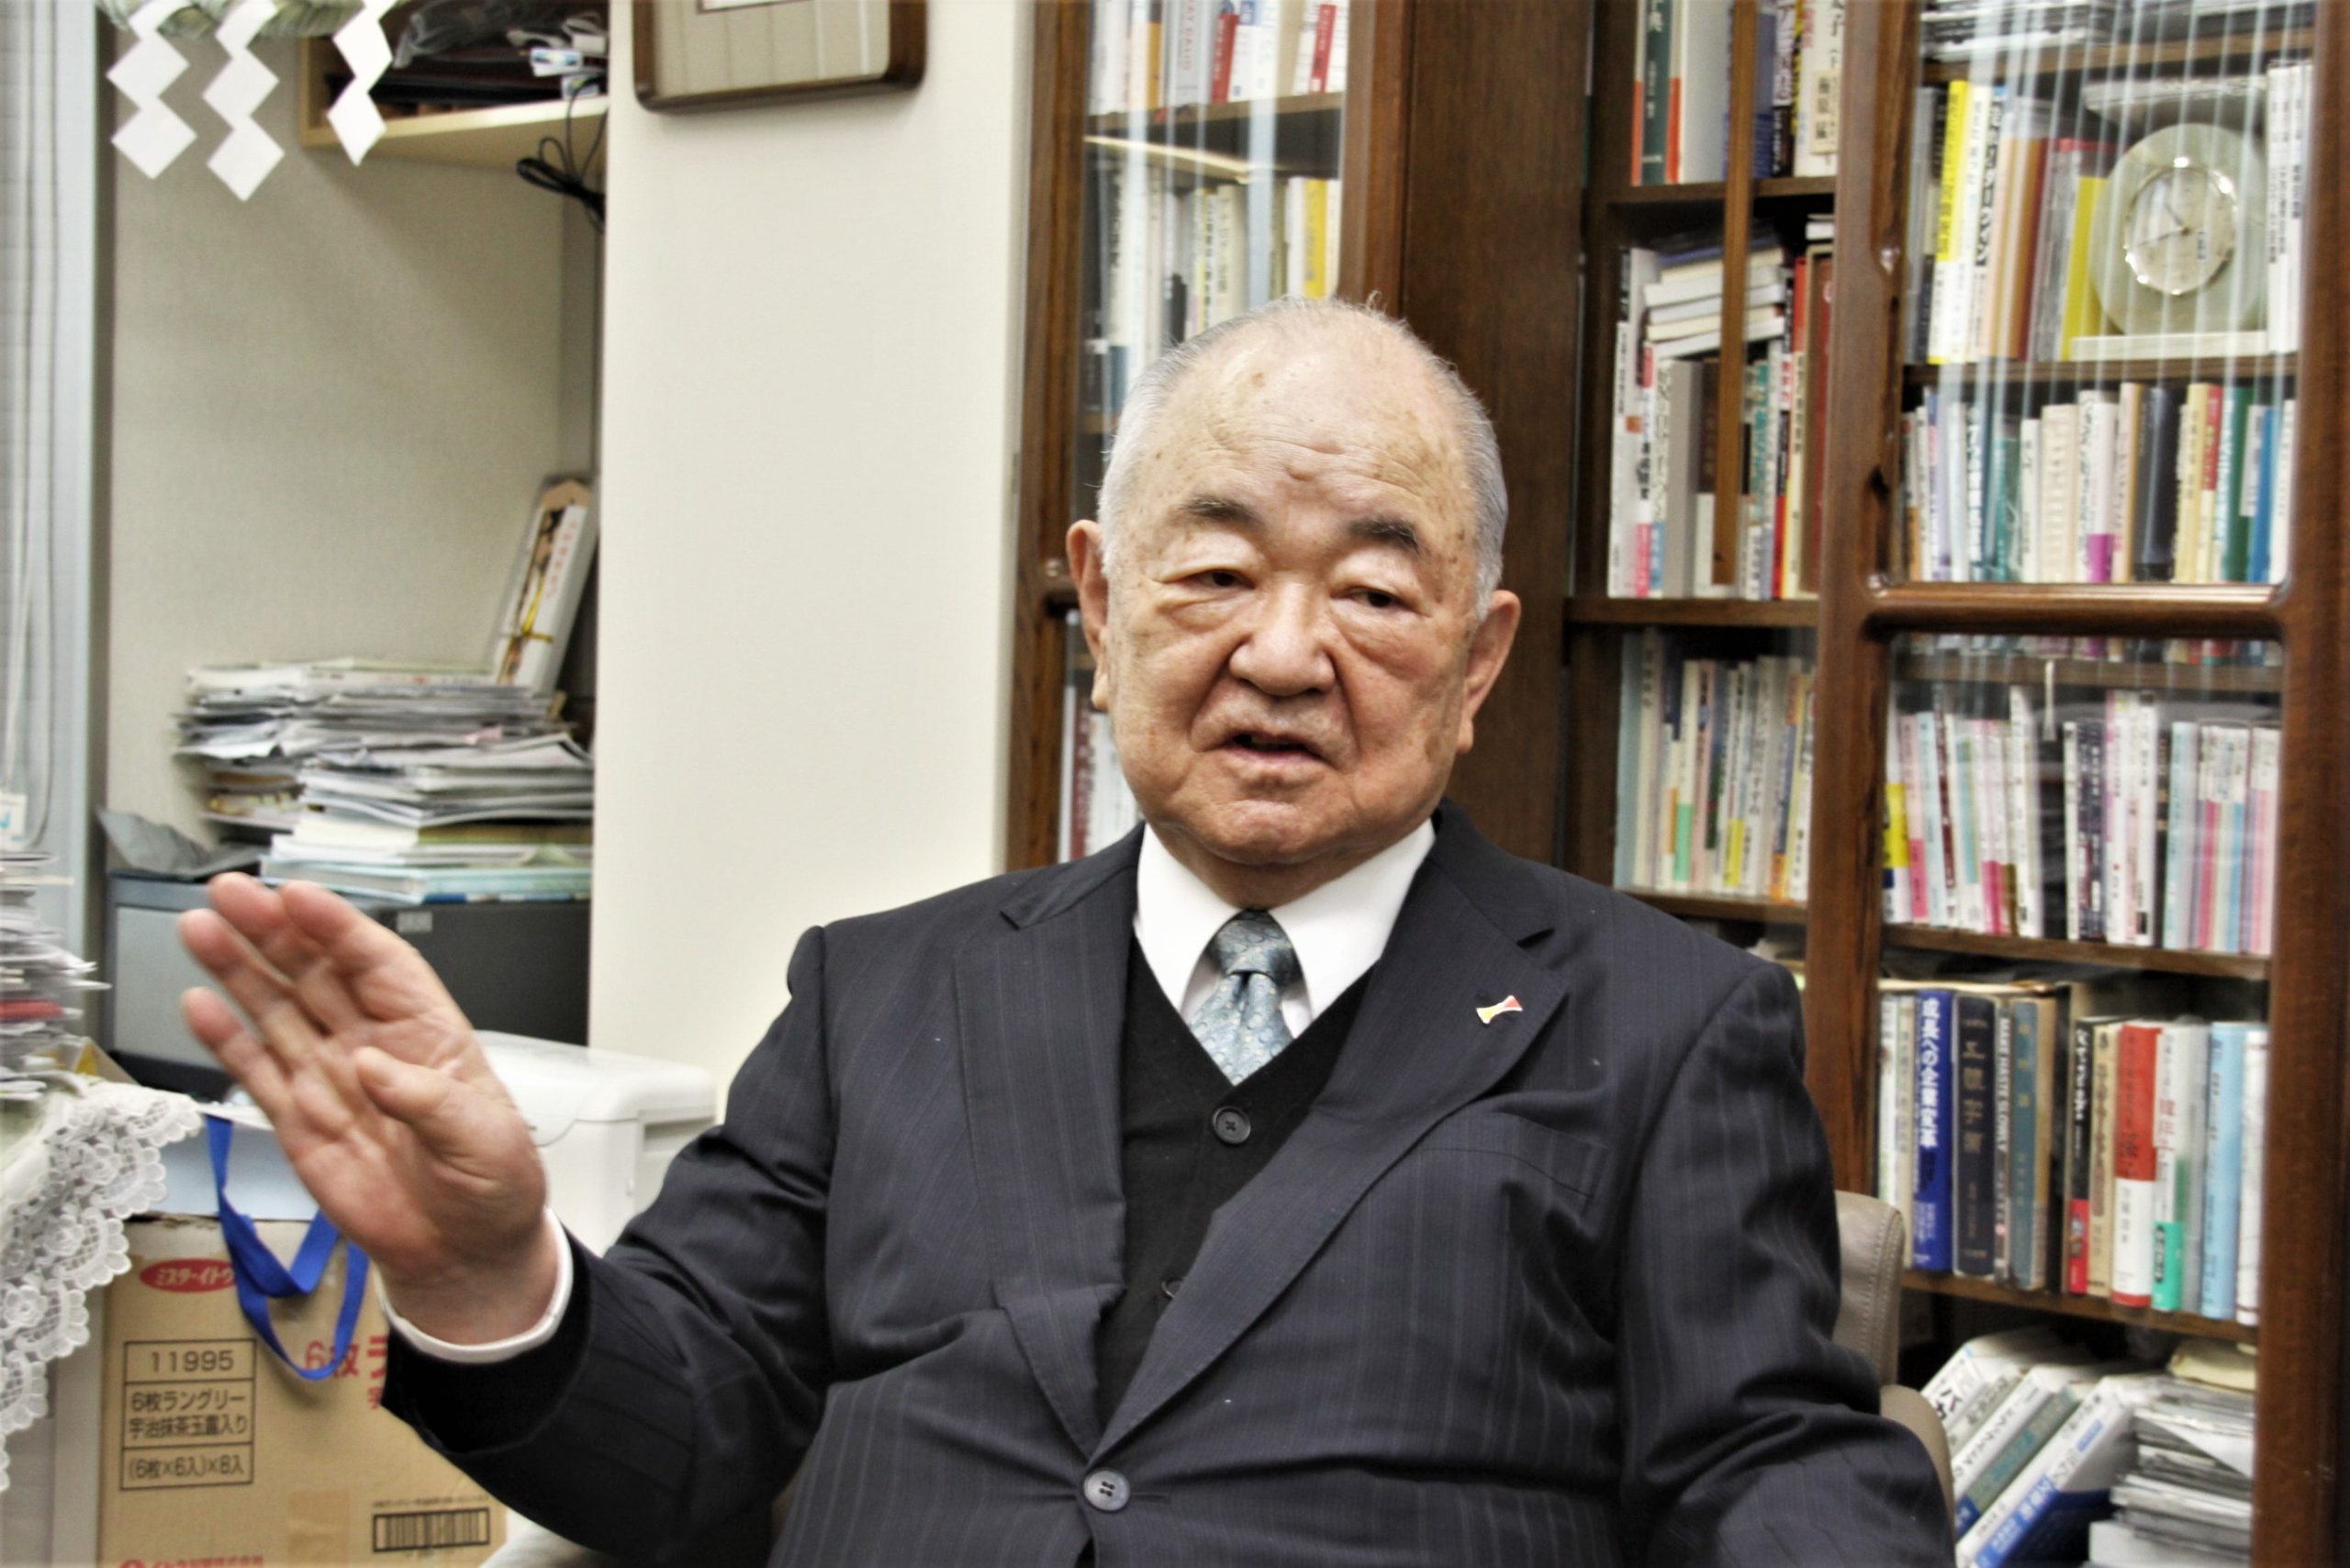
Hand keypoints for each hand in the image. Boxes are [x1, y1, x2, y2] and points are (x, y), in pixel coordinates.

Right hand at [179, 874, 557, 1342]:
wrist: (465, 1252)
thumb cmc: (491, 1184)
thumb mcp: (484, 1141)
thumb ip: (430, 1103)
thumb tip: (372, 1069)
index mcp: (427, 1034)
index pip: (378, 965)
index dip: (337, 928)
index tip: (299, 897)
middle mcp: (373, 1045)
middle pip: (317, 974)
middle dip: (275, 931)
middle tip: (232, 893)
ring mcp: (331, 1080)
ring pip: (277, 1010)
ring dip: (239, 969)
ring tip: (201, 928)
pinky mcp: (299, 1122)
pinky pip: (257, 1071)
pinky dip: (226, 1039)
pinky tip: (199, 1004)